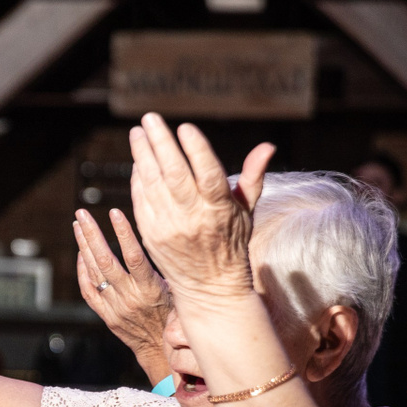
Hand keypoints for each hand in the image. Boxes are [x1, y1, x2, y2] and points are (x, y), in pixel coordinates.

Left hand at [74, 207, 172, 367]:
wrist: (161, 351)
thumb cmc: (175, 316)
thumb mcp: (179, 291)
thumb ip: (168, 269)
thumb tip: (168, 238)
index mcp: (151, 290)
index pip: (134, 257)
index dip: (123, 233)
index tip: (114, 212)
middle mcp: (130, 298)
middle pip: (105, 261)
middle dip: (91, 234)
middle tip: (81, 214)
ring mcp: (115, 308)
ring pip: (94, 273)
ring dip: (84, 246)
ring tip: (77, 225)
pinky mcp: (106, 316)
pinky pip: (88, 290)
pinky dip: (83, 270)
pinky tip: (81, 253)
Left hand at [128, 113, 275, 303]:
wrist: (209, 287)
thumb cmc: (232, 242)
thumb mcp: (247, 211)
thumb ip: (253, 176)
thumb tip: (268, 146)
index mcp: (220, 210)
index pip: (208, 175)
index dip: (196, 150)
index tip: (185, 127)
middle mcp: (193, 218)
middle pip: (174, 175)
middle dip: (160, 143)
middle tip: (150, 119)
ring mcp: (169, 227)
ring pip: (152, 184)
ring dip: (142, 155)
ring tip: (138, 132)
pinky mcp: (150, 235)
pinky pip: (140, 200)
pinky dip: (138, 178)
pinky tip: (139, 161)